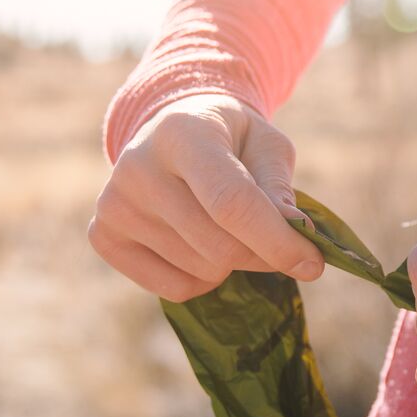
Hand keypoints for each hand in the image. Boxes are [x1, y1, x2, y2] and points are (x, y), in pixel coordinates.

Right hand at [88, 93, 324, 299]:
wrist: (171, 127)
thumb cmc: (230, 138)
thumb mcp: (266, 145)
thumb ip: (280, 188)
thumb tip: (296, 235)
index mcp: (182, 133)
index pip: (231, 202)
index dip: (276, 240)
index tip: (313, 264)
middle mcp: (137, 167)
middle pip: (219, 246)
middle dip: (263, 254)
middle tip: (277, 242)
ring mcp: (114, 204)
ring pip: (201, 271)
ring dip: (233, 264)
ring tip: (226, 228)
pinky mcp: (104, 236)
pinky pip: (175, 289)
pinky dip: (203, 280)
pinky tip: (198, 243)